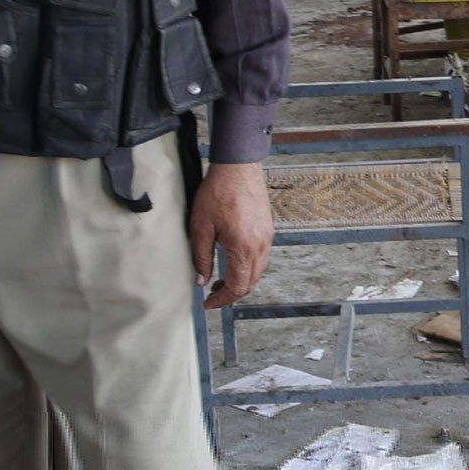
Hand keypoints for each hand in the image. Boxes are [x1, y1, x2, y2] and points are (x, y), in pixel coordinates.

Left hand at [189, 161, 272, 308]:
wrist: (238, 167)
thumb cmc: (218, 193)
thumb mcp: (200, 227)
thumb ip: (201, 257)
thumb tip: (201, 280)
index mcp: (244, 248)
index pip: (238, 286)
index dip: (222, 299)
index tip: (208, 302)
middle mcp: (260, 246)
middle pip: (251, 282)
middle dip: (232, 292)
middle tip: (212, 293)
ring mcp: (267, 237)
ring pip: (258, 271)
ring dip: (241, 280)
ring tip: (221, 278)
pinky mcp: (267, 229)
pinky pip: (261, 257)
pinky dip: (248, 267)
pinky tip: (234, 260)